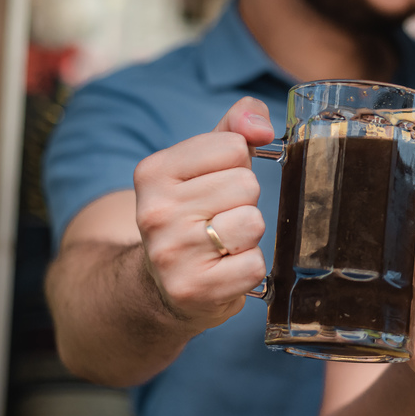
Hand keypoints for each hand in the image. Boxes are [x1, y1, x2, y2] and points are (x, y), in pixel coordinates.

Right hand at [133, 96, 274, 332]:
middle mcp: (155, 212)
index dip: (237, 165)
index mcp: (154, 172)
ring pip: (252, 222)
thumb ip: (236, 126)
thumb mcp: (205, 162)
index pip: (234, 146)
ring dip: (249, 234)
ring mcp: (171, 254)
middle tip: (219, 219)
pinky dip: (248, 268)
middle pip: (246, 184)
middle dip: (244, 201)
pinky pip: (253, 265)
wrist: (160, 286)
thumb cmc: (194, 213)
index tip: (216, 185)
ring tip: (224, 243)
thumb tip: (261, 127)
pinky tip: (225, 269)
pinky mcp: (193, 290)